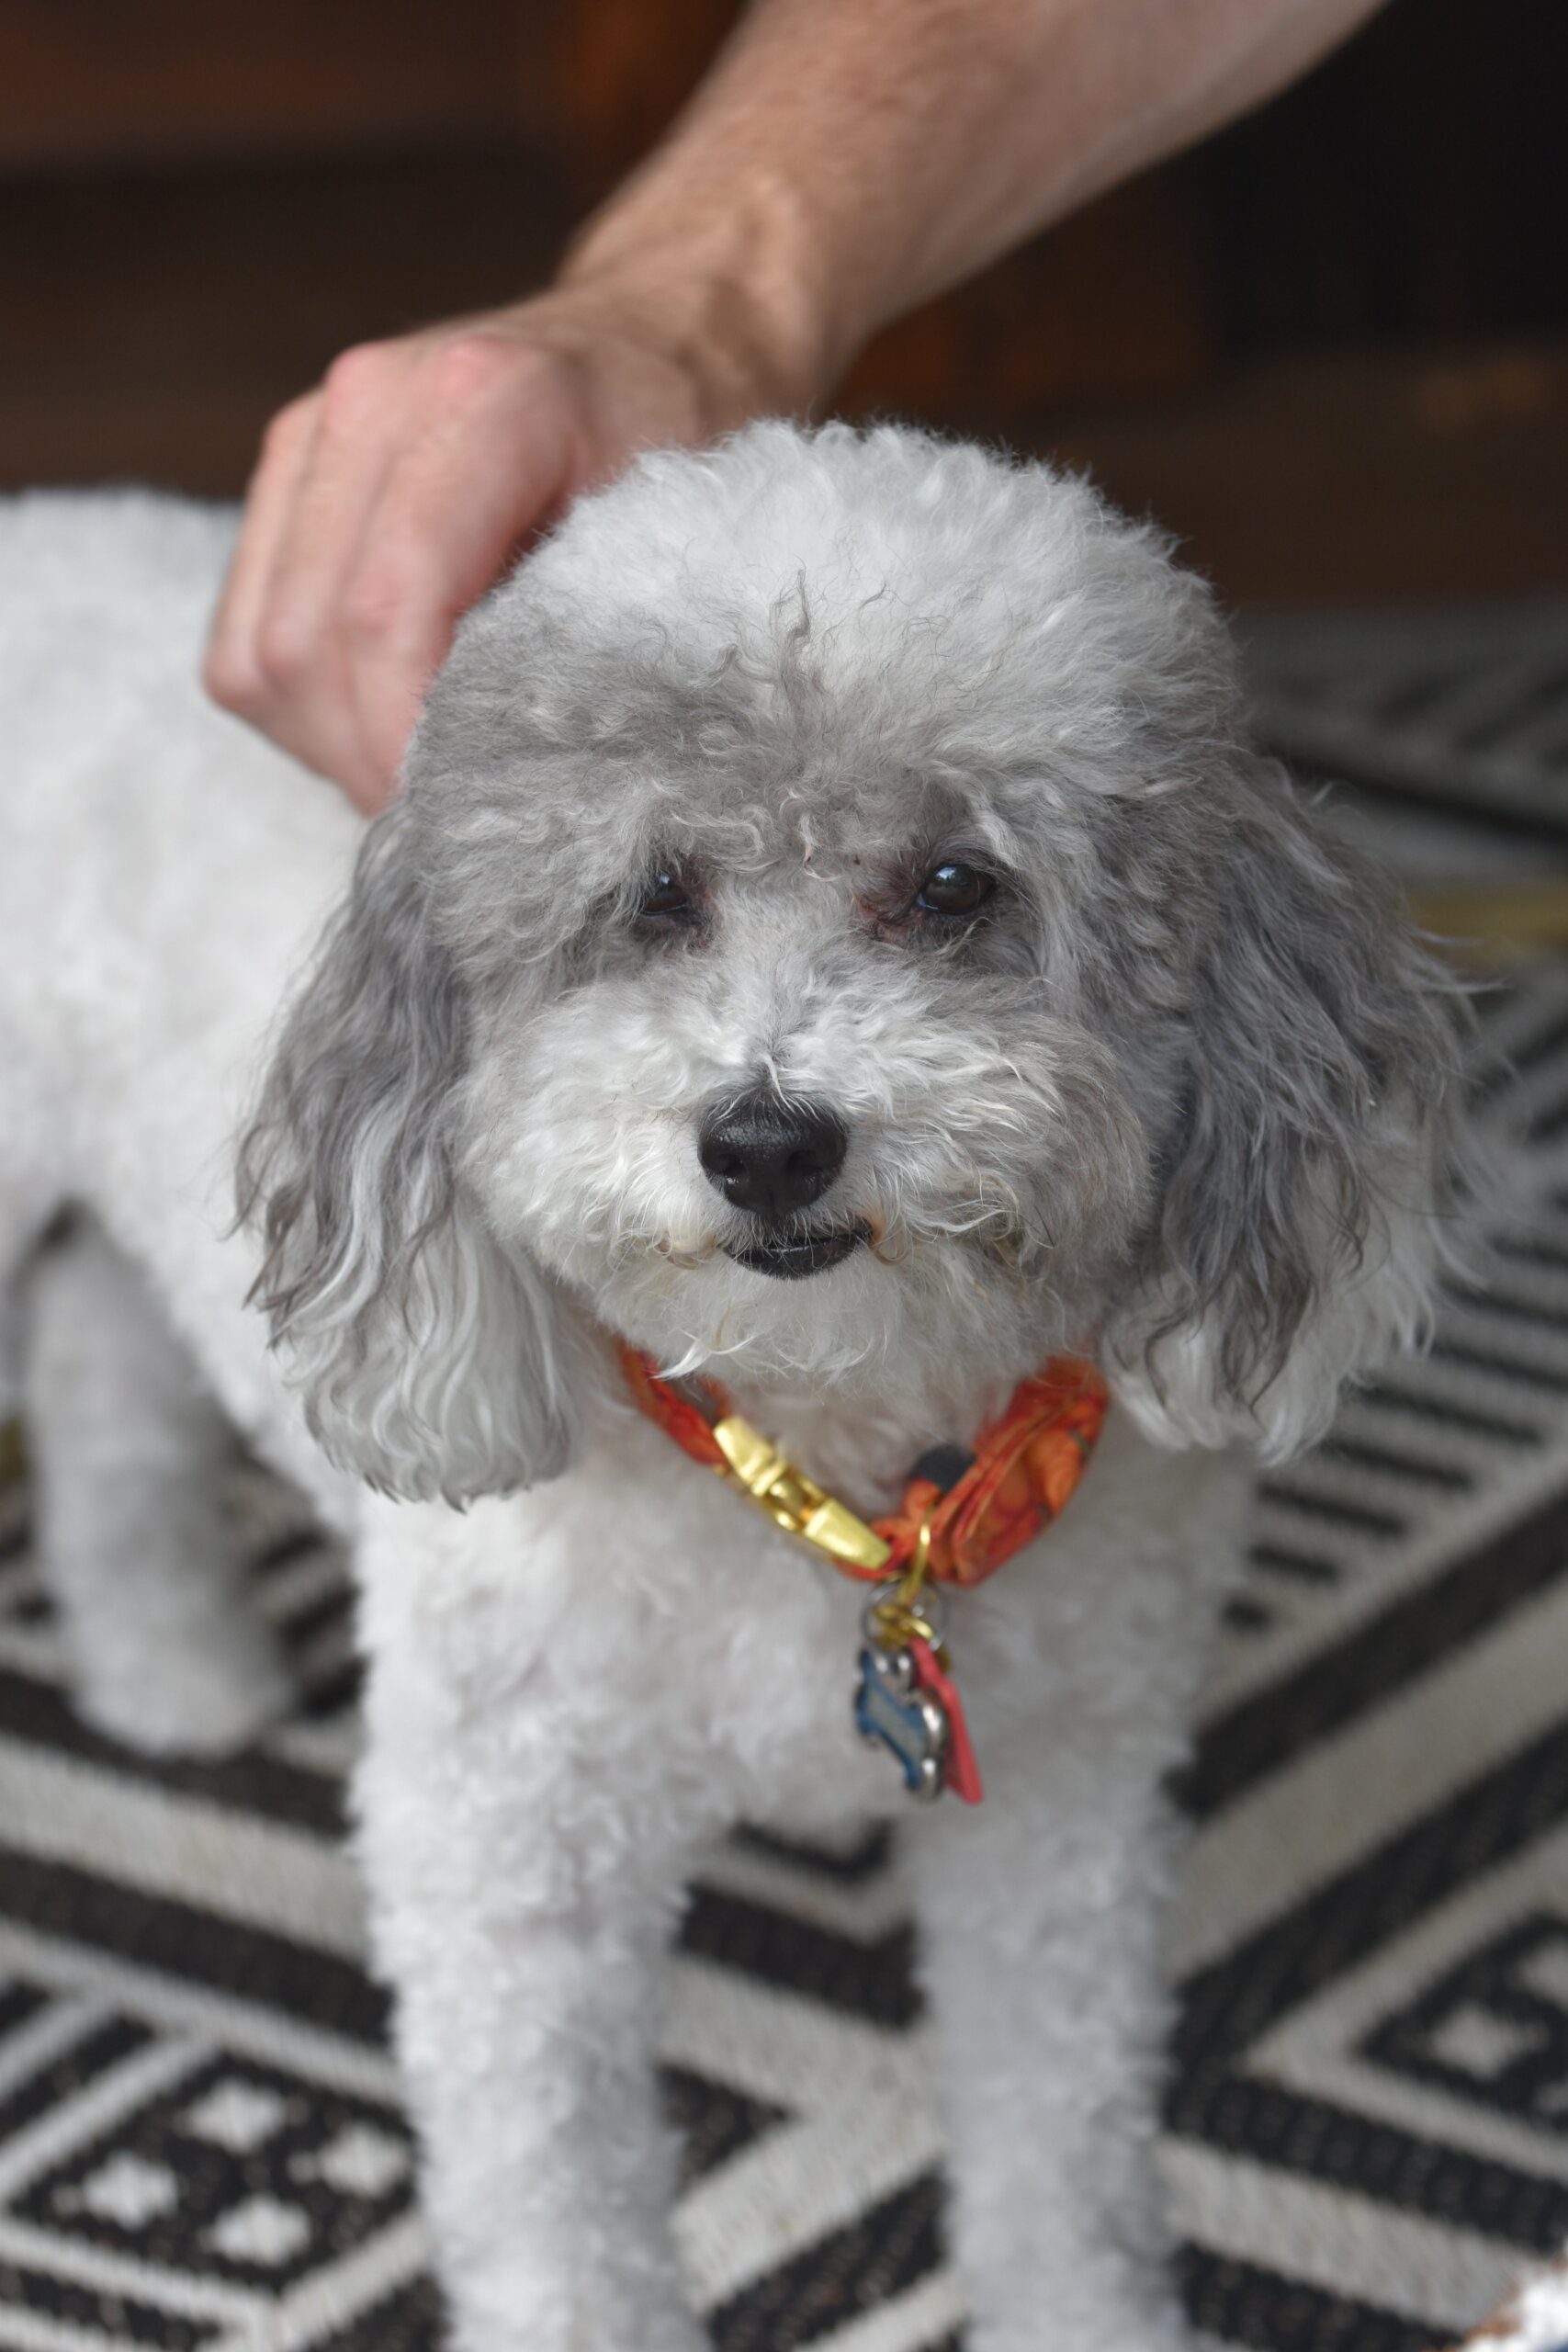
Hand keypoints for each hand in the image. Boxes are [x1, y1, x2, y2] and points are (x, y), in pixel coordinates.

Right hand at [204, 287, 774, 811]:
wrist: (661, 329)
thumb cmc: (688, 435)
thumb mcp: (684, 534)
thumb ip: (600, 640)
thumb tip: (532, 783)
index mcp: (482, 401)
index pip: (385, 612)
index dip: (406, 739)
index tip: (458, 821)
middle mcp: (373, 403)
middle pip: (304, 647)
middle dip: (369, 762)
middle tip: (451, 826)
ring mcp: (313, 433)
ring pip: (256, 655)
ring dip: (330, 748)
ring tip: (422, 776)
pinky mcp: (288, 475)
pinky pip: (243, 639)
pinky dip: (304, 710)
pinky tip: (388, 721)